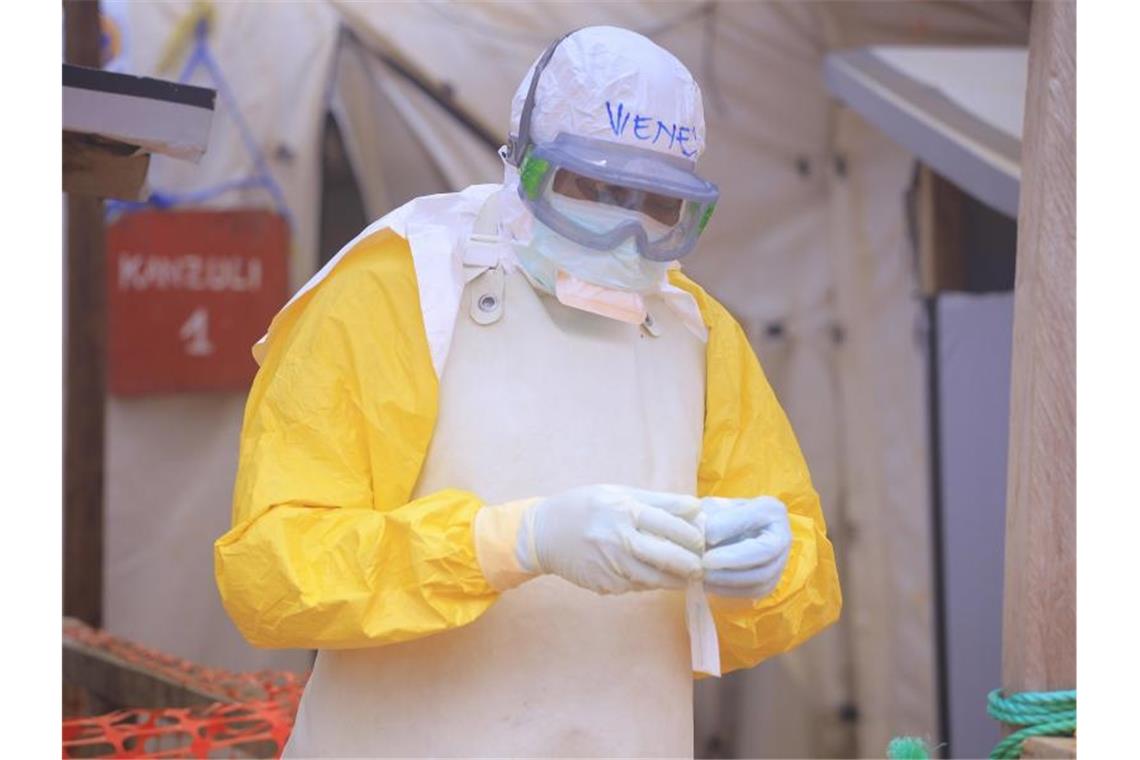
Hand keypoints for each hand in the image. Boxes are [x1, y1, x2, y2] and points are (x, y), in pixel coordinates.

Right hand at [517, 485, 704, 594]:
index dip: (691, 535)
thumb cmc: (584, 507)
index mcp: (623, 511)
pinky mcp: (605, 586)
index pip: (669, 524)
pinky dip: (649, 582)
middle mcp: (618, 540)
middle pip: (667, 557)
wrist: (543, 534)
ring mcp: (611, 566)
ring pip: (655, 579)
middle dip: (690, 564)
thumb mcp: (617, 493)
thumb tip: (695, 507)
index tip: (702, 540)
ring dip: (675, 579)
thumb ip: (658, 501)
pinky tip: (654, 577)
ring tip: (685, 575)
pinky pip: (636, 586)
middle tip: (700, 565)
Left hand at [699, 495, 790, 598]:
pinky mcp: (770, 582)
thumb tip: (708, 536)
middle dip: (732, 560)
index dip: (731, 528)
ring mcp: (780, 561)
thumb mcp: (715, 506)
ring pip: (761, 578)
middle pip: (765, 553)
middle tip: (704, 562)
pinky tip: (709, 585)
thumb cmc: (721, 515)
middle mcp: (782, 535)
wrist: (729, 533)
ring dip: (728, 580)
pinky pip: (754, 592)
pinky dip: (730, 591)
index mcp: (770, 510)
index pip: (754, 519)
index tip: (707, 537)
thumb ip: (713, 517)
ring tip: (703, 575)